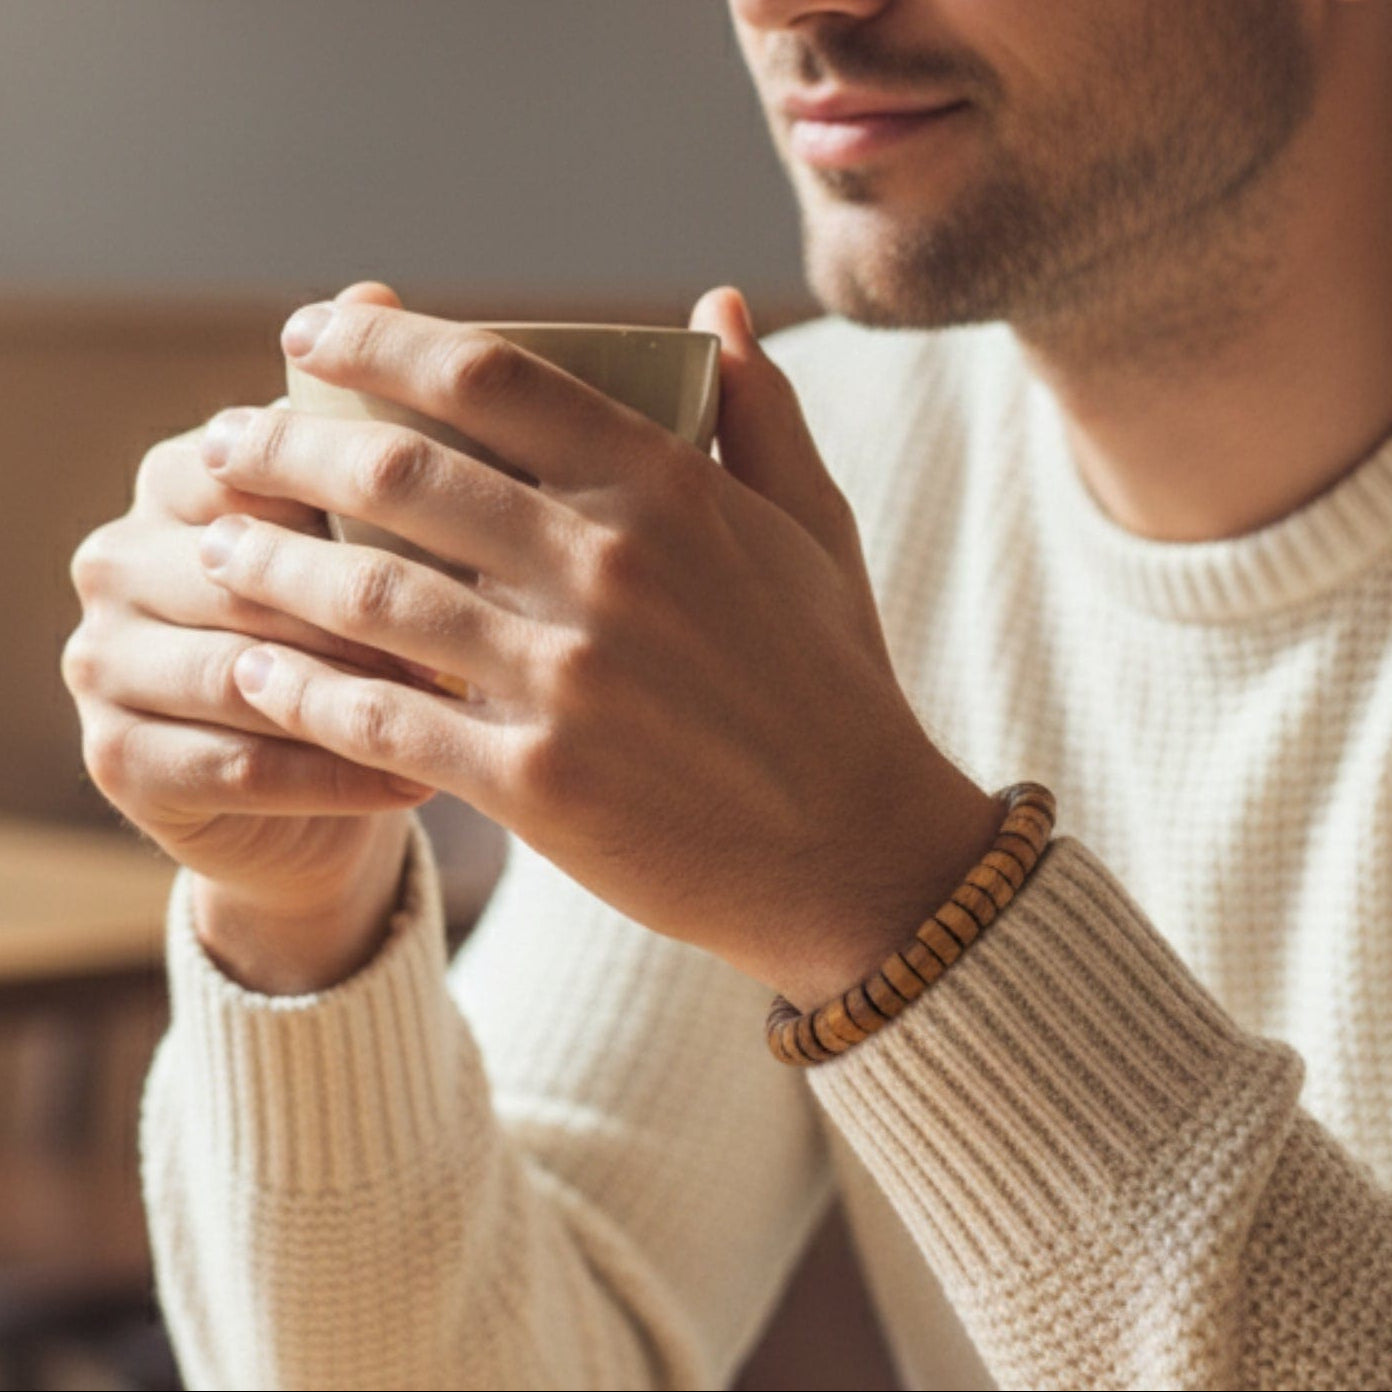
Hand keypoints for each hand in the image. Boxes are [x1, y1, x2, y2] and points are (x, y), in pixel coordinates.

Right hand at [62, 283, 437, 993]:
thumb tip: (372, 284)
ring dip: (358, 690)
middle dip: (371, 604)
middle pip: (246, 568)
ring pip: (240, 668)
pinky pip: (234, 765)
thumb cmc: (374, 633)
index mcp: (182, 476)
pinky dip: (337, 772)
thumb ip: (373, 425)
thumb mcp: (380, 527)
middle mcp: (120, 554)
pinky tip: (422, 772)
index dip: (372, 501)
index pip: (260, 466)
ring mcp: (103, 657)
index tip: (483, 532)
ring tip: (462, 702)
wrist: (326, 778)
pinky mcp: (117, 757)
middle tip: (487, 629)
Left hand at [199, 286, 1003, 1004]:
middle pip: (397, 473)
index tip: (308, 331)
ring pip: (370, 596)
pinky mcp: (537, 784)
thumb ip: (760, 411)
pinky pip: (384, 721)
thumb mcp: (815, 532)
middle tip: (227, 441)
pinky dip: (306, 690)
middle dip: (283, 443)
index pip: (488, 374)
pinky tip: (255, 670)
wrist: (857, 851)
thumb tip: (716, 305)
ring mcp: (567, 679)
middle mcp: (608, 568)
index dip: (377, 340)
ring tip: (214, 544)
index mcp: (670, 490)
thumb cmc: (833, 685)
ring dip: (270, 561)